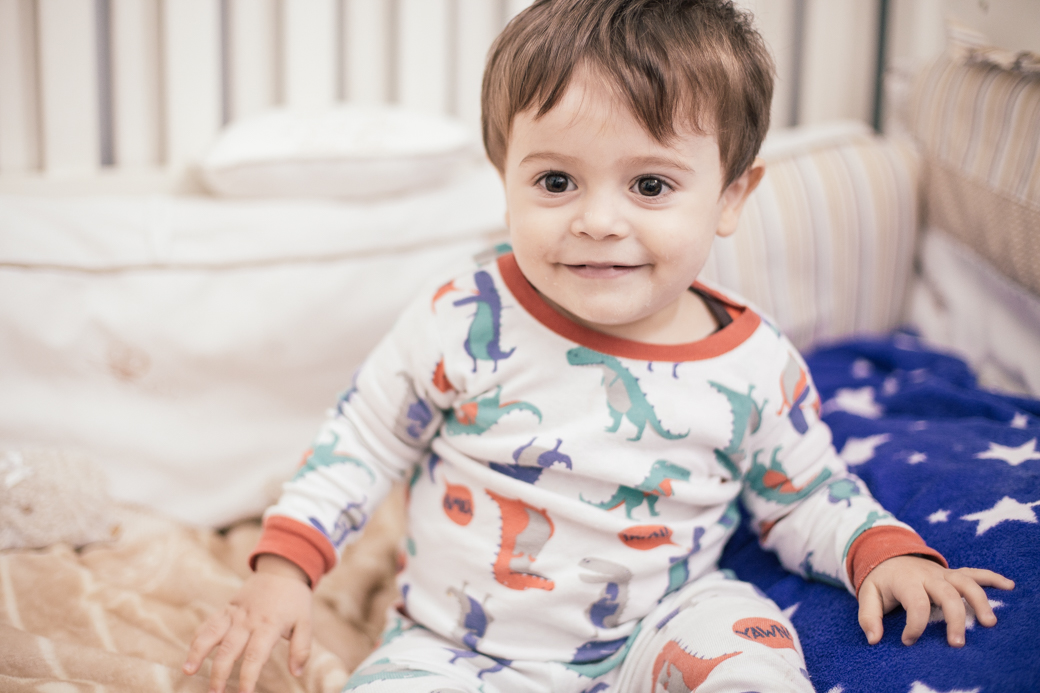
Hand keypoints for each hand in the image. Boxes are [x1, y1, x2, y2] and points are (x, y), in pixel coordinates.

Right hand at [183, 554, 312, 692]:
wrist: (282, 569)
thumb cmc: (295, 600)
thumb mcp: (306, 622)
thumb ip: (302, 648)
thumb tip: (297, 673)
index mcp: (269, 626)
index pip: (256, 655)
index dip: (249, 676)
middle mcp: (248, 620)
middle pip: (230, 649)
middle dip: (220, 672)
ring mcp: (235, 613)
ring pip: (212, 633)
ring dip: (198, 652)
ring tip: (187, 671)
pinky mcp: (227, 608)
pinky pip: (209, 622)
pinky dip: (198, 637)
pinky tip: (190, 653)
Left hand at [857, 555, 1013, 646]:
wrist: (889, 555)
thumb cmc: (881, 580)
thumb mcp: (868, 594)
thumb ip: (868, 616)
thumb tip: (873, 639)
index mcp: (907, 581)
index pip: (916, 603)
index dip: (914, 625)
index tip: (908, 641)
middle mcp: (929, 576)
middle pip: (947, 594)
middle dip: (954, 619)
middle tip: (957, 643)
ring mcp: (944, 574)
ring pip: (966, 583)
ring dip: (979, 601)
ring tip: (988, 623)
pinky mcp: (954, 574)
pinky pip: (975, 573)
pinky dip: (992, 578)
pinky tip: (1009, 586)